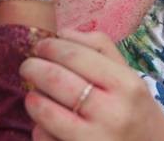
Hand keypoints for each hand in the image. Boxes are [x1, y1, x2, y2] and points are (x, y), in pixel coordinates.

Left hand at [20, 30, 163, 140]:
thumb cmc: (136, 112)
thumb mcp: (129, 78)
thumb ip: (100, 48)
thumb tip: (63, 32)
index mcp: (126, 85)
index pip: (75, 55)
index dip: (50, 47)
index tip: (40, 46)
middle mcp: (112, 112)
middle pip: (55, 79)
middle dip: (33, 68)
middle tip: (28, 67)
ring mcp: (96, 139)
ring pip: (44, 110)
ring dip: (33, 98)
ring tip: (36, 94)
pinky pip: (44, 137)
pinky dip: (39, 127)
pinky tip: (47, 123)